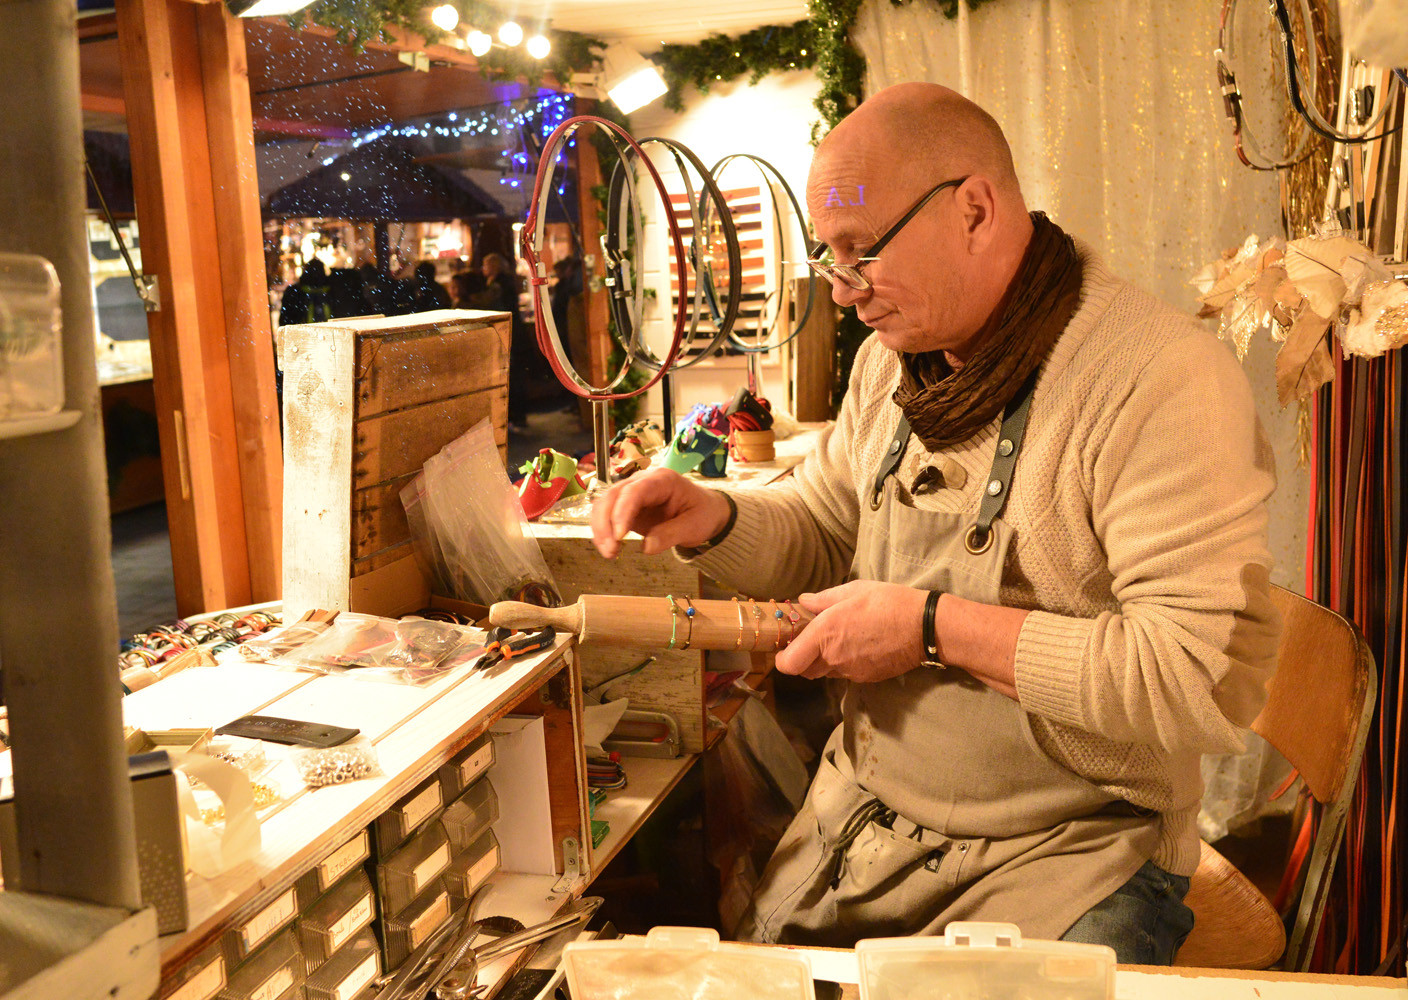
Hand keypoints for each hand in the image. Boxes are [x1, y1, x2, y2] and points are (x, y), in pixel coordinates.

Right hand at [590, 467, 731, 558]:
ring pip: (605, 504)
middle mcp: (643, 482)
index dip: (622, 512)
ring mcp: (632, 493)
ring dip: (601, 528)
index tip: (619, 536)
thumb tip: (646, 547)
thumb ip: (671, 534)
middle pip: (613, 495)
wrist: (704, 512)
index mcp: (662, 480)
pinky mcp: (626, 507)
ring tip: (610, 553)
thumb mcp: (694, 526)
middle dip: (606, 523)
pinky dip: (603, 531)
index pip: (635, 491)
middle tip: (610, 550)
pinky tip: (610, 548)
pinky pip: (607, 515)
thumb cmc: (701, 514)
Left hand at [774, 581, 927, 682]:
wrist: (925, 627)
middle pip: (804, 671)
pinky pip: (845, 674)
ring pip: (825, 672)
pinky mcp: (866, 678)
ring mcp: (850, 671)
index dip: (782, 658)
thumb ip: (824, 599)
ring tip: (840, 639)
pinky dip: (844, 663)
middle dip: (802, 659)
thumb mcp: (854, 590)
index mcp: (825, 633)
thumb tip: (803, 601)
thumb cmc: (889, 602)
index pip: (789, 663)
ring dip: (824, 661)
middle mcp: (834, 657)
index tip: (785, 647)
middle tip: (811, 640)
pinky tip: (859, 645)